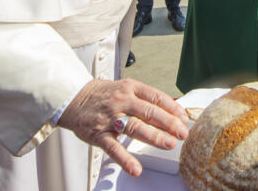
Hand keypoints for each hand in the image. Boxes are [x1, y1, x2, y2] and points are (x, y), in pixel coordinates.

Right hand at [57, 78, 188, 176]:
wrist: (74, 98)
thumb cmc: (104, 95)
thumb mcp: (126, 89)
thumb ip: (147, 99)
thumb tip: (174, 111)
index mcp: (130, 89)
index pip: (156, 97)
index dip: (172, 108)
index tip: (184, 119)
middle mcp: (121, 101)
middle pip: (148, 112)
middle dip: (168, 123)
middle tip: (182, 133)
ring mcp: (110, 118)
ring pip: (134, 127)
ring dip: (153, 136)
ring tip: (168, 144)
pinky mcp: (98, 134)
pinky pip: (113, 148)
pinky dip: (124, 159)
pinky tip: (135, 168)